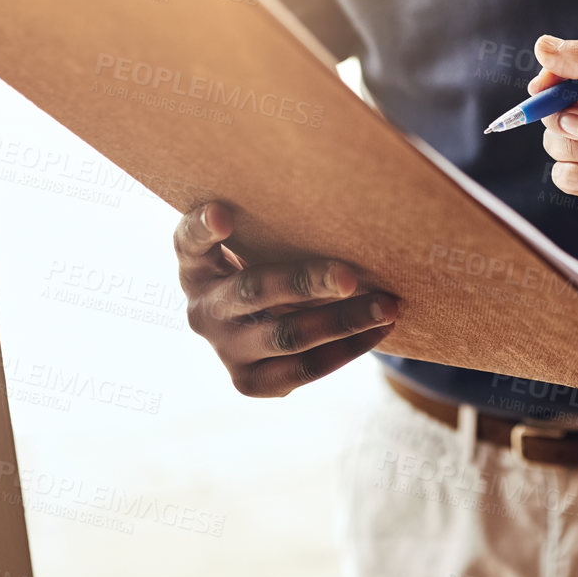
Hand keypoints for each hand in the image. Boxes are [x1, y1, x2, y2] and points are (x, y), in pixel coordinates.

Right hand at [174, 202, 395, 396]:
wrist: (262, 324)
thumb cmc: (269, 263)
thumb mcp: (256, 242)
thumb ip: (273, 224)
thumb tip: (343, 194)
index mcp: (197, 266)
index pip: (189, 241)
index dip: (203, 228)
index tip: (224, 214)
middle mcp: (203, 310)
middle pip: (253, 291)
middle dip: (305, 282)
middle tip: (350, 275)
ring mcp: (225, 350)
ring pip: (287, 336)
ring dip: (343, 321)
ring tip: (387, 306)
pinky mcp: (250, 382)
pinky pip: (305, 368)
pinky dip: (348, 349)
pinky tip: (380, 329)